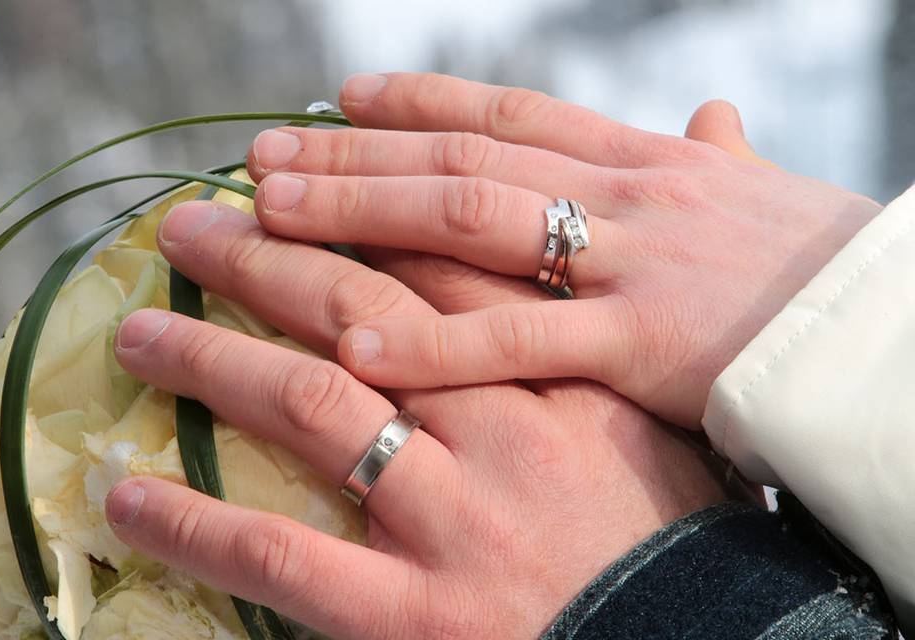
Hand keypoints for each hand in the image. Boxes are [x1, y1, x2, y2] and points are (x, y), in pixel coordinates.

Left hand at [106, 202, 727, 638]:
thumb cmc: (679, 545)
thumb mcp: (665, 427)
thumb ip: (616, 338)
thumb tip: (676, 185)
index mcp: (563, 375)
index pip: (443, 266)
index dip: (355, 218)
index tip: (292, 190)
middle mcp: (502, 427)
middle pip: (361, 310)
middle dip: (266, 258)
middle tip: (191, 228)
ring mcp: (453, 518)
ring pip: (311, 405)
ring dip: (211, 358)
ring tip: (140, 330)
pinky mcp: (415, 615)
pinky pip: (283, 555)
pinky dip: (195, 521)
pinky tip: (128, 493)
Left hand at [245, 72, 881, 426]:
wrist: (886, 336)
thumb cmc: (817, 272)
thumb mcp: (759, 198)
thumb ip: (714, 159)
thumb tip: (712, 114)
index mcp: (645, 160)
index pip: (509, 114)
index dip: (419, 101)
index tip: (341, 99)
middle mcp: (623, 193)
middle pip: (459, 159)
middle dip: (354, 156)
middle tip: (262, 158)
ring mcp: (628, 260)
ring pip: (466, 222)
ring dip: (360, 216)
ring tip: (269, 218)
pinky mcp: (641, 341)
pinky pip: (515, 340)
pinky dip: (431, 341)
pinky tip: (352, 341)